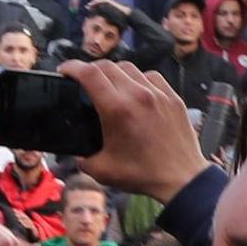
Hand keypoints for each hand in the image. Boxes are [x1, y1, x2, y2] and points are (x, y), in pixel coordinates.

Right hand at [66, 57, 214, 206]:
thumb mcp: (102, 171)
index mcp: (117, 109)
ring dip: (114, 72)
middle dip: (90, 69)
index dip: (72, 67)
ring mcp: (158, 94)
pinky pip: (151, 76)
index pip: (89, 74)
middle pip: (107, 66)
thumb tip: (77, 153)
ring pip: (129, 68)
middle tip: (84, 80)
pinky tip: (136, 91)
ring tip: (109, 85)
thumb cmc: (143, 175)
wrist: (181, 179)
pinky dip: (138, 79)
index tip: (65, 71)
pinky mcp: (173, 98)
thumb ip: (83, 159)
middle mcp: (138, 95)